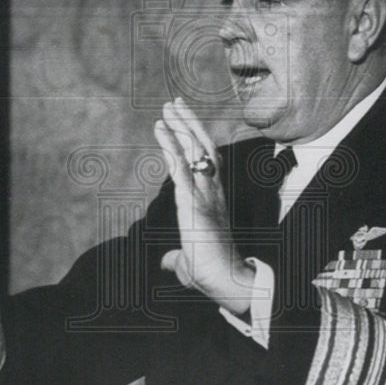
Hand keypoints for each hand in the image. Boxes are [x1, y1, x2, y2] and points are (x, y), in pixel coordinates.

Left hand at [154, 98, 254, 314]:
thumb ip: (176, 257)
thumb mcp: (187, 263)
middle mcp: (212, 192)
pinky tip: (161, 129)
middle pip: (202, 148)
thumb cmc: (210, 274)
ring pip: (194, 150)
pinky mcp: (193, 202)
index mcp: (212, 201)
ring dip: (180, 126)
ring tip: (167, 106)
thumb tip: (166, 261)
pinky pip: (180, 167)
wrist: (224, 282)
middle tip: (174, 102)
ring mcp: (204, 195)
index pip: (206, 162)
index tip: (183, 122)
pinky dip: (170, 145)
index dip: (195, 140)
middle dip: (189, 123)